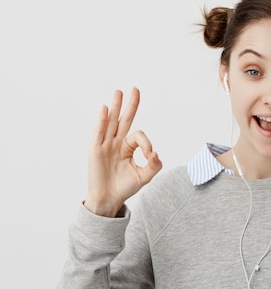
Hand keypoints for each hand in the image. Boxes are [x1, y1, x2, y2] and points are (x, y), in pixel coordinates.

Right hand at [84, 88, 161, 216]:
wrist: (108, 200)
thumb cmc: (125, 188)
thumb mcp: (144, 177)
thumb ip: (154, 165)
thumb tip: (156, 153)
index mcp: (128, 147)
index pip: (139, 136)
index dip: (147, 143)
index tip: (150, 156)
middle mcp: (116, 143)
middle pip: (124, 120)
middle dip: (130, 105)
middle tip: (136, 89)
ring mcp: (105, 145)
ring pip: (111, 122)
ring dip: (115, 107)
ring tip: (119, 92)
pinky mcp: (95, 150)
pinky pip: (99, 132)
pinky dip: (102, 120)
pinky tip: (105, 108)